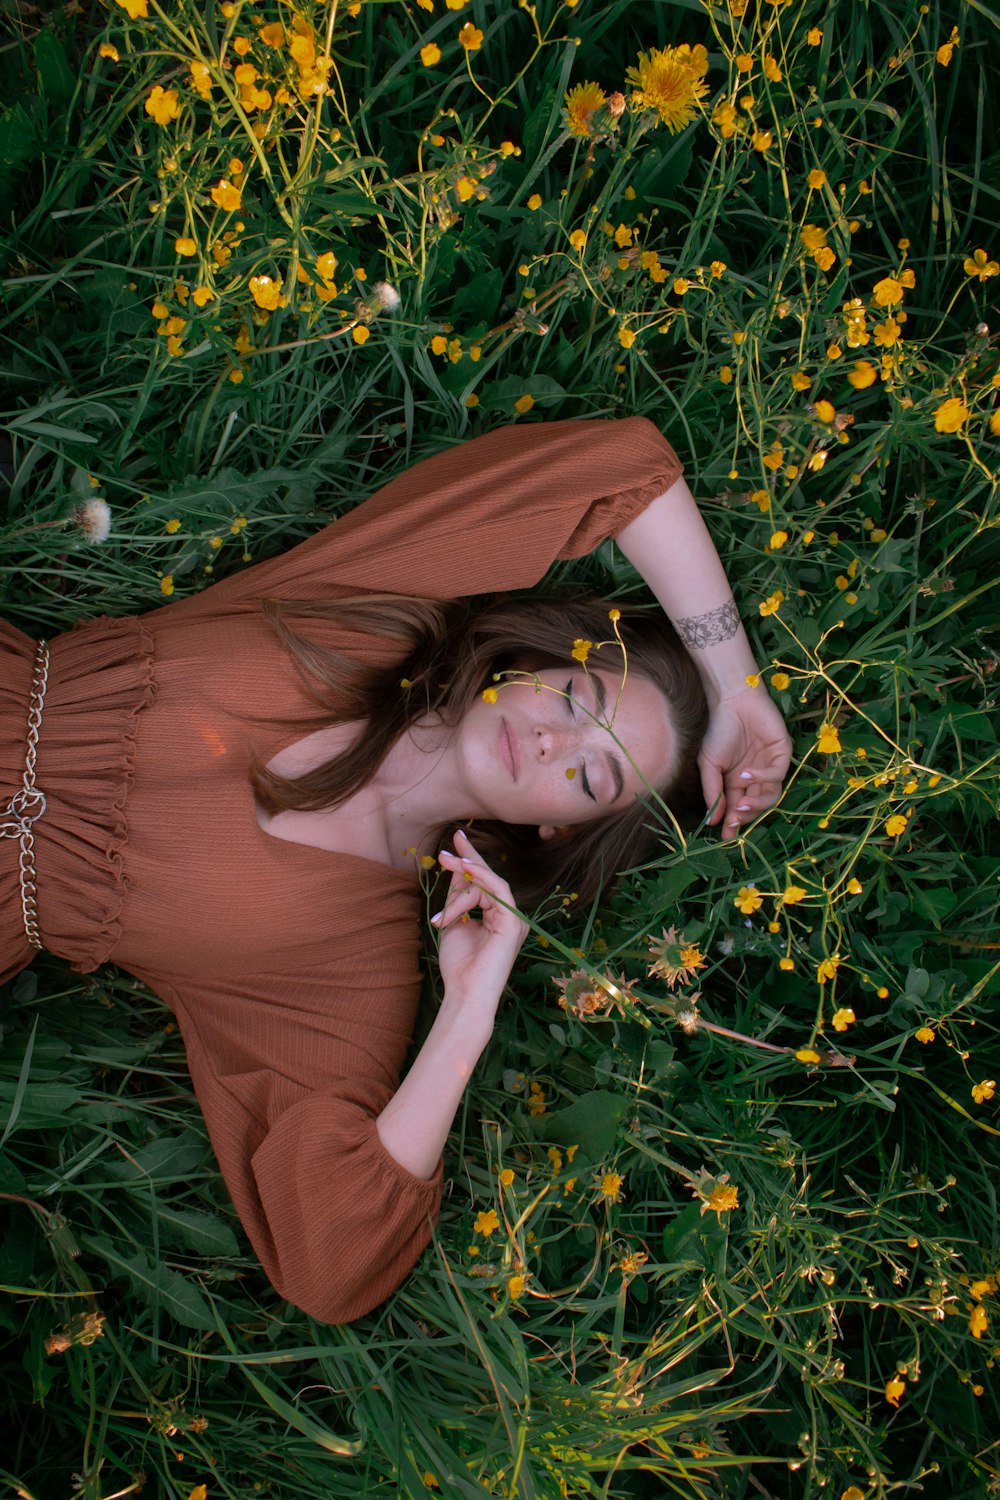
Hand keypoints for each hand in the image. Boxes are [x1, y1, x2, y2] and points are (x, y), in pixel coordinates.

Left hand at [432, 829, 529, 1025]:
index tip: (456, 842)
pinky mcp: (513, 923)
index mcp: (497, 917)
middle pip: (489, 879)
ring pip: (489, 884)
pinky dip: (480, 878)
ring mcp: (514, 919)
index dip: (472, 861)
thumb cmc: (459, 965)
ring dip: (464, 874)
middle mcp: (509, 916)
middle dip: (470, 859)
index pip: (485, 884)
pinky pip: (498, 891)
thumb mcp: (454, 921)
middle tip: (453, 841)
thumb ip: (458, 897)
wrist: (465, 993)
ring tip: (445, 863)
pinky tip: (465, 868)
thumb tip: (458, 869)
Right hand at [698, 684, 791, 833]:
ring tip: (741, 805)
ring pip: (770, 796)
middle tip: (734, 821)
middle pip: (755, 806)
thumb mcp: (708, 764)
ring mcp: (770, 766)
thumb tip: (714, 822)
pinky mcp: (782, 754)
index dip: (733, 823)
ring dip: (756, 804)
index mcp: (736, 781)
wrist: (731, 700)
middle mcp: (755, 777)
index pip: (737, 807)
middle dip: (745, 816)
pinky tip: (744, 774)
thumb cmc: (718, 729)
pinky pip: (777, 775)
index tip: (726, 837)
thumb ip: (713, 791)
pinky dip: (761, 778)